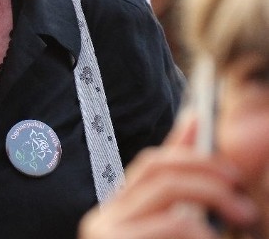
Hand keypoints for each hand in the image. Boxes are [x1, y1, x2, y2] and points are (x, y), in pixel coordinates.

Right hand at [78, 115, 256, 238]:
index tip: (219, 143)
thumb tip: (196, 122)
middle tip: (241, 186)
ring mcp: (105, 232)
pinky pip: (175, 223)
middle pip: (156, 170)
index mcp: (117, 213)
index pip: (150, 165)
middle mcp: (104, 219)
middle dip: (205, 169)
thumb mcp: (173, 231)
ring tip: (245, 216)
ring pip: (168, 193)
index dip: (186, 149)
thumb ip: (184, 191)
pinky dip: (204, 230)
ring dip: (214, 197)